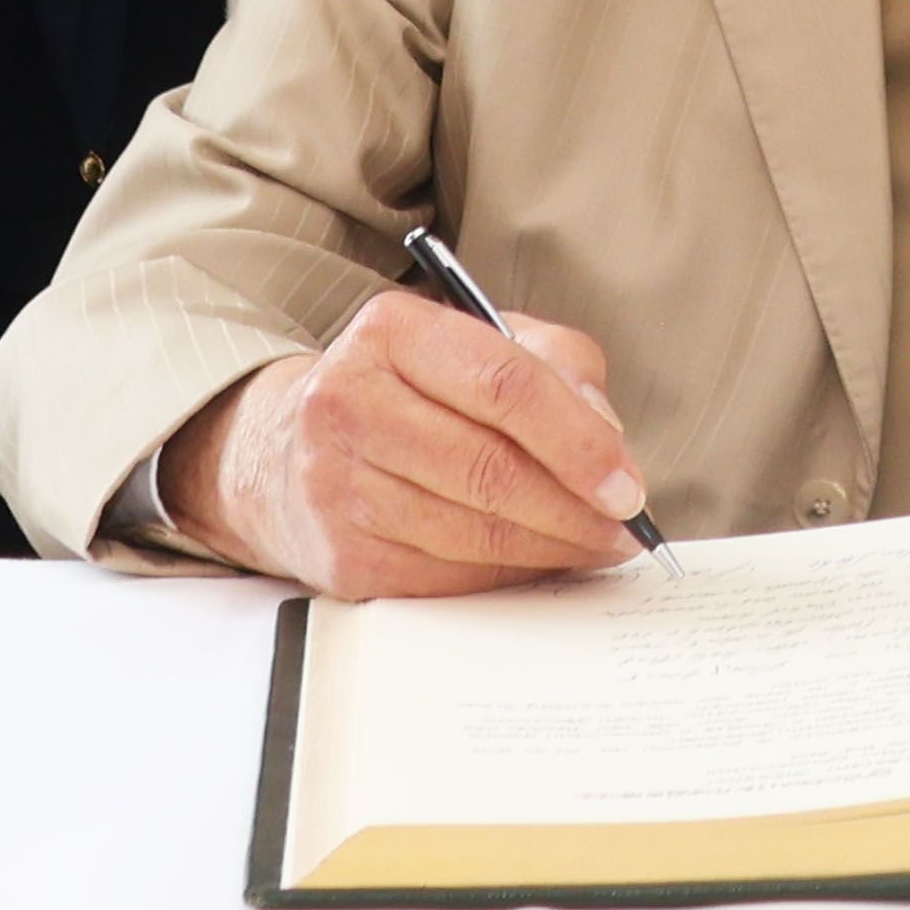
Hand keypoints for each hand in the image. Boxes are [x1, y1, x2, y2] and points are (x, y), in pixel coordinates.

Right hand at [162, 288, 652, 596]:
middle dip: (575, 508)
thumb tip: (608, 437)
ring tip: (594, 545)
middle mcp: (348, 401)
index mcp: (391, 332)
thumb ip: (556, 366)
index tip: (627, 483)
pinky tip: (537, 562)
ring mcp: (335, 484)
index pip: (503, 383)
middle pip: (490, 468)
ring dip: (551, 548)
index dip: (578, 440)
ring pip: (472, 531)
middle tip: (625, 527)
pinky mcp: (340, 554)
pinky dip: (507, 575)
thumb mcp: (477, 343)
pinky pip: (448, 577)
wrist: (281, 451)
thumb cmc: (404, 391)